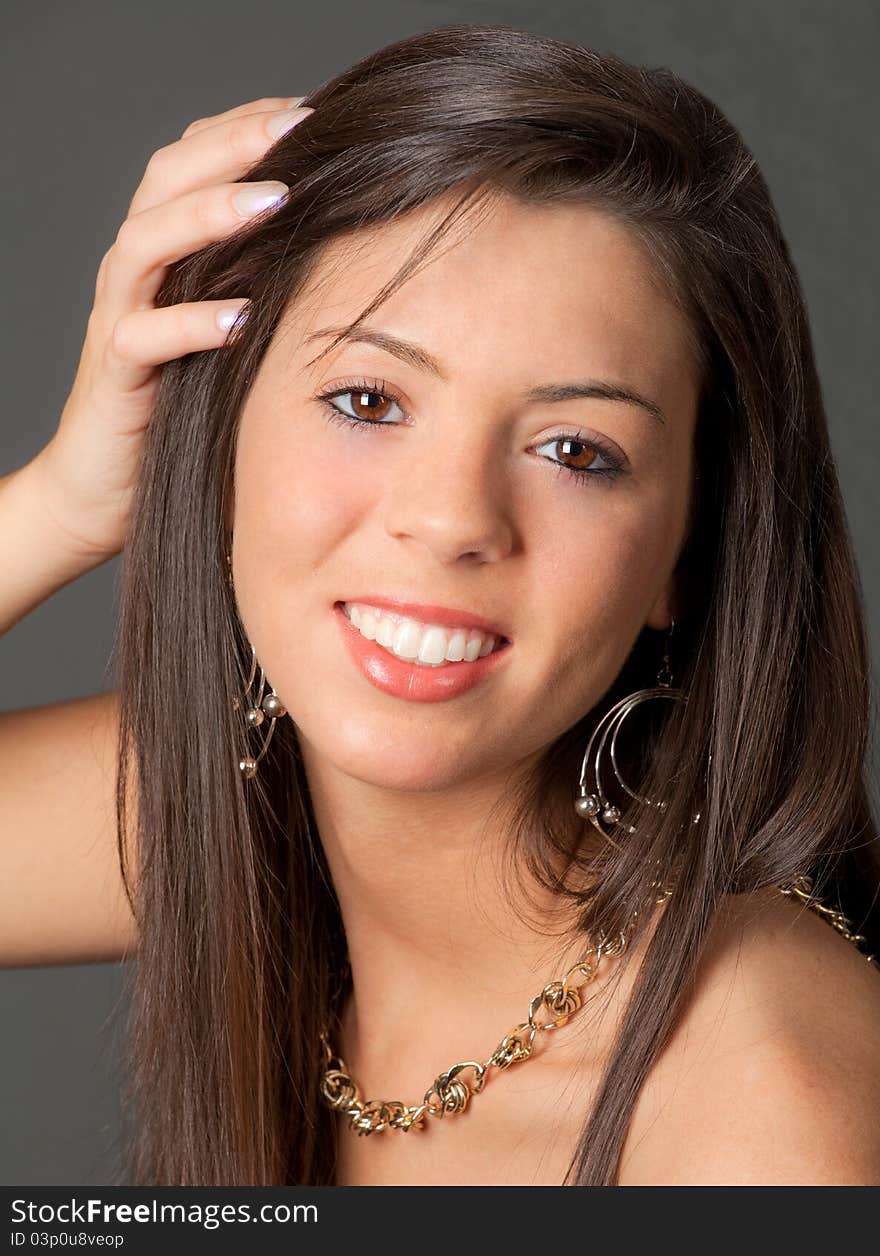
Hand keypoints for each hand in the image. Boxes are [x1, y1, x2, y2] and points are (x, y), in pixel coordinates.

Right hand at [33, 94, 311, 561]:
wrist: (102, 484)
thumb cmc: (178, 404)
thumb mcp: (225, 331)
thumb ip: (258, 281)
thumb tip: (340, 245)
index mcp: (164, 251)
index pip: (193, 160)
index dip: (245, 126)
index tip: (313, 110)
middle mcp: (135, 271)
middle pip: (168, 178)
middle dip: (235, 145)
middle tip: (302, 127)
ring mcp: (120, 317)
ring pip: (147, 242)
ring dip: (211, 215)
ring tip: (275, 200)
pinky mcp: (117, 375)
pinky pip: (144, 337)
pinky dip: (191, 322)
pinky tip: (242, 316)